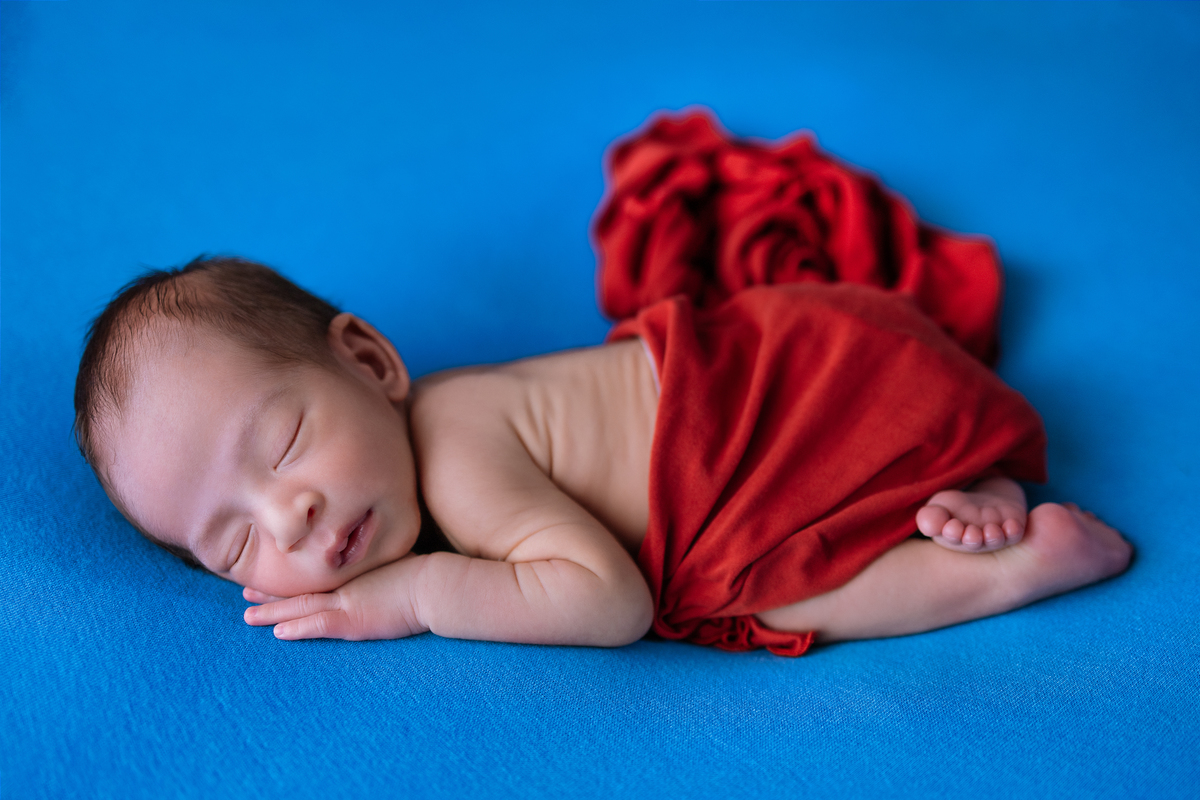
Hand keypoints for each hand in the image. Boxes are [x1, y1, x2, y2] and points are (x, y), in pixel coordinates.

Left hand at [242, 556, 428, 640]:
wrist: (435, 584)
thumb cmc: (425, 573)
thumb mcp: (399, 562)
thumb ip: (383, 567)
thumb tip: (381, 569)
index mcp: (354, 571)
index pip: (315, 575)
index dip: (291, 576)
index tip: (271, 573)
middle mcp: (345, 584)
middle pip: (301, 588)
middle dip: (271, 592)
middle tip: (245, 592)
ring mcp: (348, 602)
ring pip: (300, 606)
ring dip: (272, 610)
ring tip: (248, 615)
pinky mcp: (354, 621)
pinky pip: (317, 625)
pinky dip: (296, 628)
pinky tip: (277, 632)